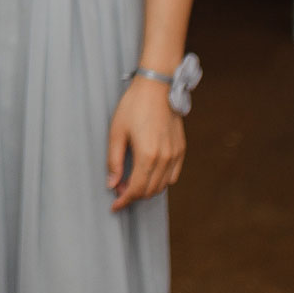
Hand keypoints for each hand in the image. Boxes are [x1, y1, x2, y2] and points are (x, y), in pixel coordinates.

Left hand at [106, 76, 185, 212]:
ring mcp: (175, 155)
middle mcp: (164, 158)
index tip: (114, 206)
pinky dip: (161, 181)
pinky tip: (148, 174)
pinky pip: (173, 175)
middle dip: (133, 195)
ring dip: (147, 189)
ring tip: (130, 181)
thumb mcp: (116, 132)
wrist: (157, 87)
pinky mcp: (181, 149)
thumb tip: (112, 184)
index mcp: (147, 155)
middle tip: (118, 189)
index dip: (124, 200)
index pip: (136, 189)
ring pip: (162, 185)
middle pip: (150, 191)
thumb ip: (113, 160)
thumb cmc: (133, 106)